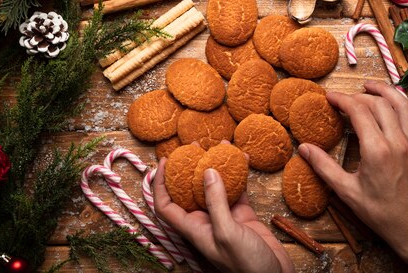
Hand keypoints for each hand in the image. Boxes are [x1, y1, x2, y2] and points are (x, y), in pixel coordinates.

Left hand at [153, 158, 294, 272]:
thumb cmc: (246, 266)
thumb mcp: (227, 233)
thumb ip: (216, 202)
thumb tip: (207, 171)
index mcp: (194, 229)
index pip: (166, 205)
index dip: (161, 184)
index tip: (166, 161)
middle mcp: (206, 221)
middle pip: (190, 190)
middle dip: (191, 167)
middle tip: (196, 146)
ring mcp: (225, 217)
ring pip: (215, 186)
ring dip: (217, 166)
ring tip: (221, 146)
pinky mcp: (243, 215)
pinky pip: (237, 189)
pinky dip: (239, 174)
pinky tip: (242, 158)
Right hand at [298, 81, 407, 272]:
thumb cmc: (380, 212)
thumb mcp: (346, 191)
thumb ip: (323, 166)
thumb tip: (303, 148)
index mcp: (377, 150)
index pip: (358, 110)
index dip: (342, 99)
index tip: (330, 97)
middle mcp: (398, 141)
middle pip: (379, 103)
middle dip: (359, 95)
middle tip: (344, 98)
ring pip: (402, 104)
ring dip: (385, 91)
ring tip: (370, 86)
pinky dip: (401, 105)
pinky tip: (392, 105)